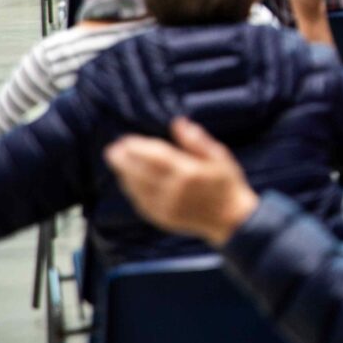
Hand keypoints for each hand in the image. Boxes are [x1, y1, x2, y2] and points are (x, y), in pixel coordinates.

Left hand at [105, 117, 259, 247]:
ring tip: (117, 162)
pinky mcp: (163, 218)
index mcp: (189, 172)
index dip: (139, 147)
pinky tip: (128, 181)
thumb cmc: (226, 183)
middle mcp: (174, 190)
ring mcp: (167, 206)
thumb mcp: (220, 156)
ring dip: (124, 174)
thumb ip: (197, 141)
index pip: (156, 156)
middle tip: (112, 149)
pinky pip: (141, 202)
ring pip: (138, 188)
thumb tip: (179, 123)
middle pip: (141, 172)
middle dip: (124, 160)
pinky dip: (132, 190)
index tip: (126, 139)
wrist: (230, 218)